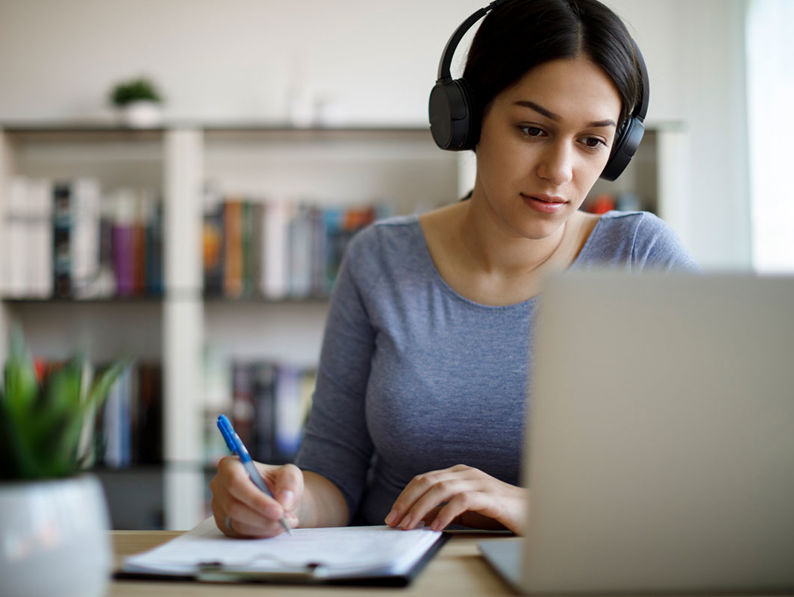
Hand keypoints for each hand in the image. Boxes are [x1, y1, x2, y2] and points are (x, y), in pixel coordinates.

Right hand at [209, 457, 302, 537]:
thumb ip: (290, 482)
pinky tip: (276, 527)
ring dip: (265, 526)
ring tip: (286, 522)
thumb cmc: (280, 482)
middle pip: (234, 507)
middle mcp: (219, 486)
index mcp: (230, 466)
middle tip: (286, 520)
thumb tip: (284, 500)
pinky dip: (262, 533)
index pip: (235, 482)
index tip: (278, 510)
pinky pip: (241, 534)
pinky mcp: (225, 525)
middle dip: (263, 517)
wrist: (278, 500)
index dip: (256, 499)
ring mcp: (220, 507)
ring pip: (238, 523)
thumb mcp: (290, 474)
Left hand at [384, 464, 527, 533]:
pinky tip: (436, 526)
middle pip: (427, 482)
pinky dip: (445, 513)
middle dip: (406, 502)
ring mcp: (478, 482)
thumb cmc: (499, 512)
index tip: (392, 516)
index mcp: (458, 473)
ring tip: (409, 525)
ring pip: (440, 489)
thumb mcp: (466, 511)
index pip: (423, 480)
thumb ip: (444, 511)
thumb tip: (420, 520)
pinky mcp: (490, 496)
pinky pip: (462, 501)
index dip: (404, 497)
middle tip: (394, 522)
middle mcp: (466, 473)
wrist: (533, 513)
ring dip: (420, 508)